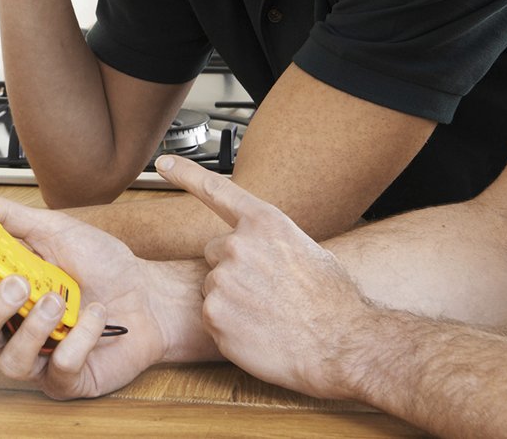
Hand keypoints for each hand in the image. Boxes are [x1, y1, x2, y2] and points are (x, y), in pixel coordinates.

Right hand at [0, 188, 206, 398]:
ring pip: (9, 362)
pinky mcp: (67, 380)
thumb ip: (9, 218)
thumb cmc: (101, 264)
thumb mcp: (55, 229)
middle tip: (18, 283)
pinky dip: (79, 339)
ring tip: (61, 301)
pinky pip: (58, 369)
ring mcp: (39, 358)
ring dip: (34, 328)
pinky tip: (96, 317)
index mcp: (4, 292)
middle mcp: (14, 329)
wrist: (149, 293)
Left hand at [158, 156, 367, 399]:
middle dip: (232, 269)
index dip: (186, 174)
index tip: (164, 163)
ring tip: (267, 314)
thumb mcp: (310, 251)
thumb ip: (274, 242)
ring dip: (232, 300)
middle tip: (266, 291)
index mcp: (265, 223)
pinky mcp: (214, 315)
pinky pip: (211, 316)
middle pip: (215, 253)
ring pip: (213, 287)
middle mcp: (239, 245)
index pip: (216, 190)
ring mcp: (223, 280)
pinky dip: (229, 327)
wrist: (343, 343)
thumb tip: (266, 248)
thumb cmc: (334, 301)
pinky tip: (258, 332)